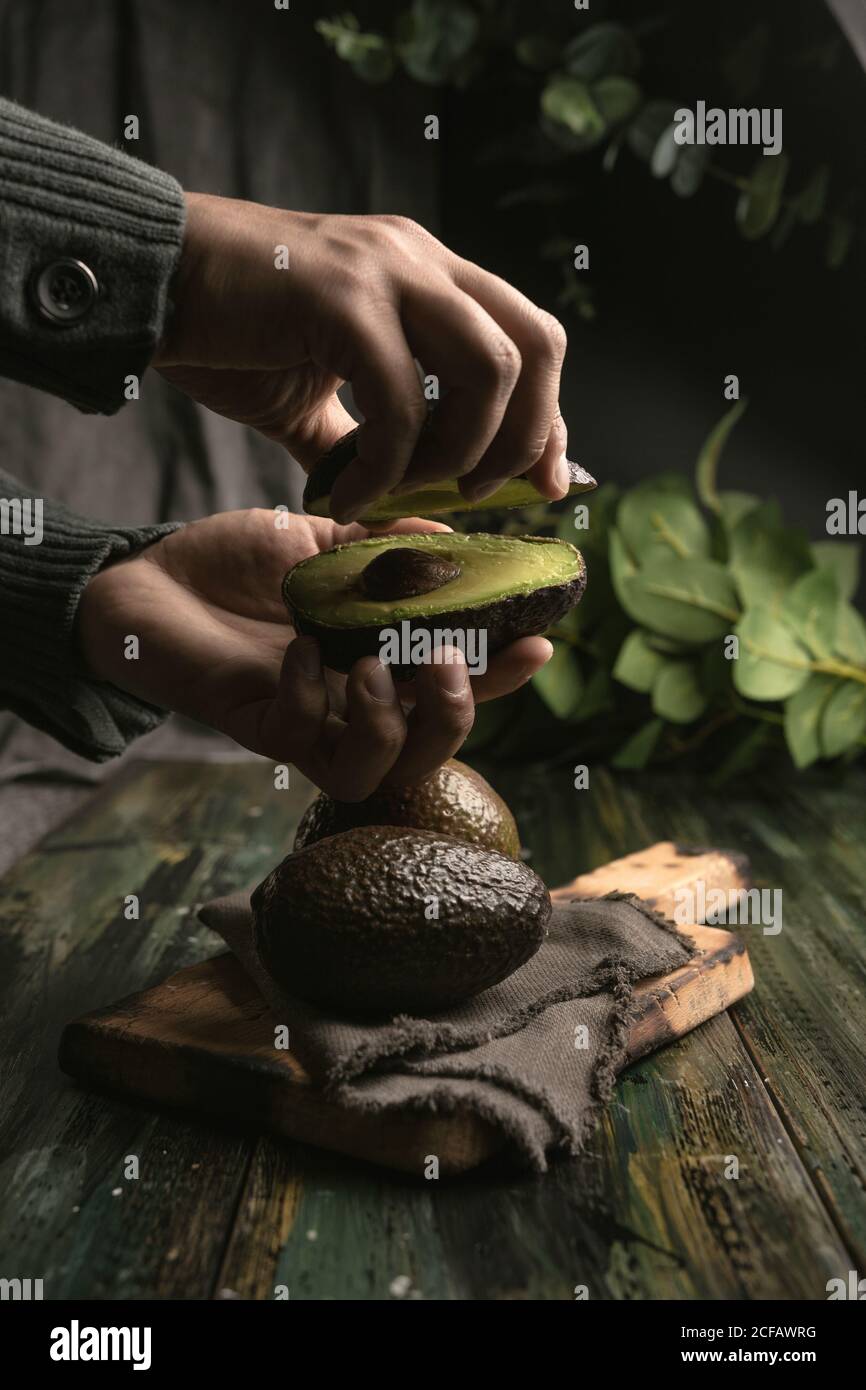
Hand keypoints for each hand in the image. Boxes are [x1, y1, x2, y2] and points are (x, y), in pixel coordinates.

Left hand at [77, 509, 552, 799]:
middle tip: (445, 661)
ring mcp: (304, 724)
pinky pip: (299, 742)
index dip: (502, 678)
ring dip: (388, 727)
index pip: (454, 687)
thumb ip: (382, 542)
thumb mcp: (321, 537)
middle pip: (428, 757)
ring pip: (372, 776)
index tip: (539, 643)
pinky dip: (307, 697)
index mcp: (377, 662)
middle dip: (454, 716)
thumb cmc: (238, 561)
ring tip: (371, 669)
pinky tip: (297, 650)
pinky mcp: (257, 728)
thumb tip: (448, 535)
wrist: (152, 574)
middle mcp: (348, 705)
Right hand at [155, 195, 569, 522]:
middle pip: (536, 345)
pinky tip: (350, 494)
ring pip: (487, 368)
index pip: (531, 338)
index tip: (549, 483)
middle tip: (479, 495)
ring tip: (408, 494)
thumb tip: (404, 509)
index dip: (551, 418)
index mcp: (428, 272)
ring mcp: (385, 270)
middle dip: (528, 436)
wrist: (151, 281)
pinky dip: (387, 466)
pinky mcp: (342, 299)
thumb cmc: (230, 334)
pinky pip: (400, 400)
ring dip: (462, 452)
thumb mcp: (317, 397)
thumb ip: (368, 441)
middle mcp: (420, 258)